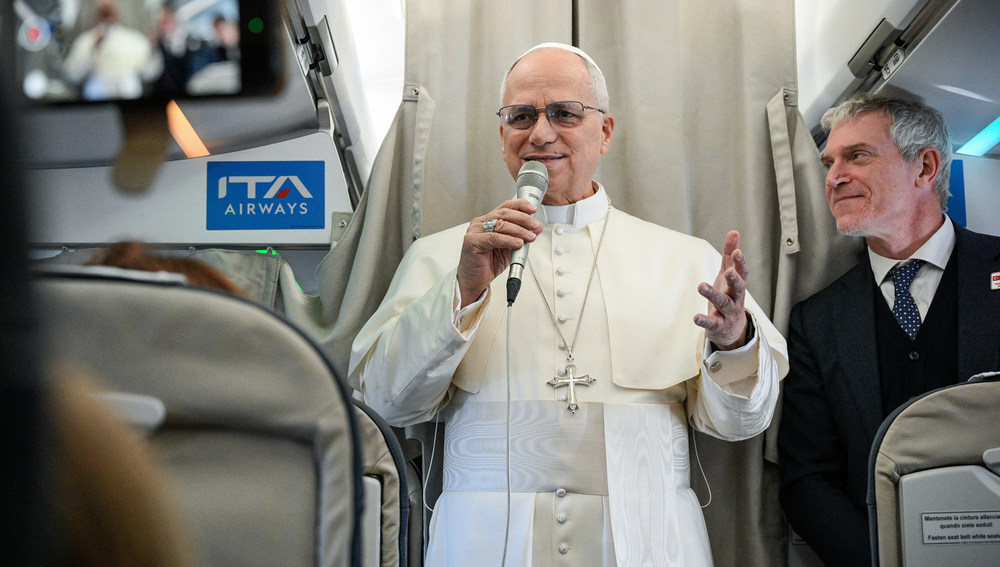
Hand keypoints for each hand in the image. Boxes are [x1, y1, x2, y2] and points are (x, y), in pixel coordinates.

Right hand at [457, 198, 542, 306]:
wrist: (474, 280)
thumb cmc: (488, 264)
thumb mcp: (509, 248)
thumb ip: (519, 237)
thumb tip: (534, 230)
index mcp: (489, 221)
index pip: (506, 206)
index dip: (520, 205)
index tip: (533, 210)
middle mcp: (481, 223)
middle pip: (505, 214)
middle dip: (524, 219)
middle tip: (535, 226)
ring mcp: (475, 231)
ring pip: (500, 225)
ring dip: (519, 230)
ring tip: (530, 237)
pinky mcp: (472, 241)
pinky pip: (494, 238)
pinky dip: (508, 240)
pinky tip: (518, 243)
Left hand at [693, 230, 748, 349]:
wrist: (732, 329)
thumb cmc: (729, 295)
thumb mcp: (729, 274)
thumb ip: (730, 254)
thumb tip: (734, 232)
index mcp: (738, 284)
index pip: (743, 272)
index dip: (740, 262)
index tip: (738, 252)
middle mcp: (736, 298)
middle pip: (738, 288)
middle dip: (734, 279)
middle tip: (730, 271)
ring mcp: (728, 312)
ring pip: (723, 303)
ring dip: (713, 295)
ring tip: (701, 286)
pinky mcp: (719, 325)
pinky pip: (712, 323)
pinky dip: (704, 321)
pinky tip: (695, 317)